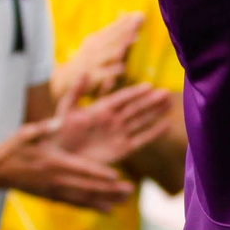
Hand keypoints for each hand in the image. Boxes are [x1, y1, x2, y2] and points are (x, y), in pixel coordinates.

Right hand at [0, 120, 136, 210]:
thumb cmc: (13, 148)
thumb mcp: (26, 133)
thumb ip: (44, 128)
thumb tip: (59, 120)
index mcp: (53, 162)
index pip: (80, 169)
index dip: (98, 173)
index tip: (116, 176)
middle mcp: (56, 180)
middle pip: (87, 187)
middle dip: (109, 190)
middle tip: (130, 191)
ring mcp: (54, 191)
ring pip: (84, 198)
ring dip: (105, 200)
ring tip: (124, 202)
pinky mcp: (52, 197)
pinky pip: (75, 204)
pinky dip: (91, 207)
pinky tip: (107, 210)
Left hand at [50, 81, 171, 169]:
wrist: (61, 156)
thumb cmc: (60, 132)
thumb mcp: (66, 109)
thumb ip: (76, 92)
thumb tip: (86, 72)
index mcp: (101, 108)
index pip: (122, 98)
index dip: (135, 92)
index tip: (149, 86)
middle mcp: (113, 119)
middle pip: (136, 108)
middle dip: (151, 101)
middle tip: (166, 93)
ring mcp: (119, 134)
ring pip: (141, 121)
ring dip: (155, 113)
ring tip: (170, 103)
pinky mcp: (122, 149)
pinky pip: (141, 140)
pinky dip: (154, 133)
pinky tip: (166, 125)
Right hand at [53, 12, 145, 103]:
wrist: (64, 80)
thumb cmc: (86, 61)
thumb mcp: (96, 44)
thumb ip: (111, 32)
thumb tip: (124, 13)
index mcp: (96, 40)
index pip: (113, 28)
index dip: (126, 21)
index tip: (141, 14)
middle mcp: (93, 48)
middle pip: (112, 37)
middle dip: (126, 29)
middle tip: (139, 21)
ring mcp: (91, 62)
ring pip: (107, 53)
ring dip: (120, 45)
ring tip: (133, 39)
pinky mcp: (90, 77)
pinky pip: (102, 74)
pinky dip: (111, 71)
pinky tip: (123, 68)